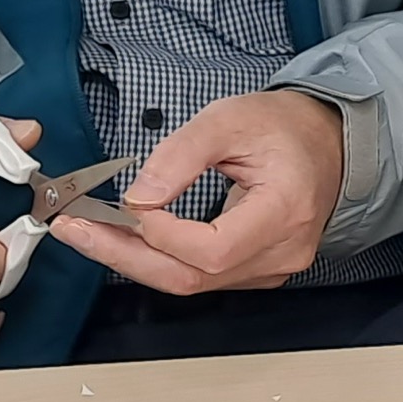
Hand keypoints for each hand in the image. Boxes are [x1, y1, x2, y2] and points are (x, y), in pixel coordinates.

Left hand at [50, 89, 344, 293]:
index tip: (123, 202)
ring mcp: (270, 268)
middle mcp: (281, 253)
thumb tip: (138, 196)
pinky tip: (126, 238)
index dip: (161, 233)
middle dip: (125, 255)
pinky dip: (157, 259)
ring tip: (89, 231)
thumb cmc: (285, 128)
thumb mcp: (230, 118)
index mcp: (285, 212)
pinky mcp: (254, 271)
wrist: (327, 142)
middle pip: (191, 277)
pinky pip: (198, 277)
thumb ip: (180, 154)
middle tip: (75, 229)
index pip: (212, 248)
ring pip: (189, 282)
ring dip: (133, 259)